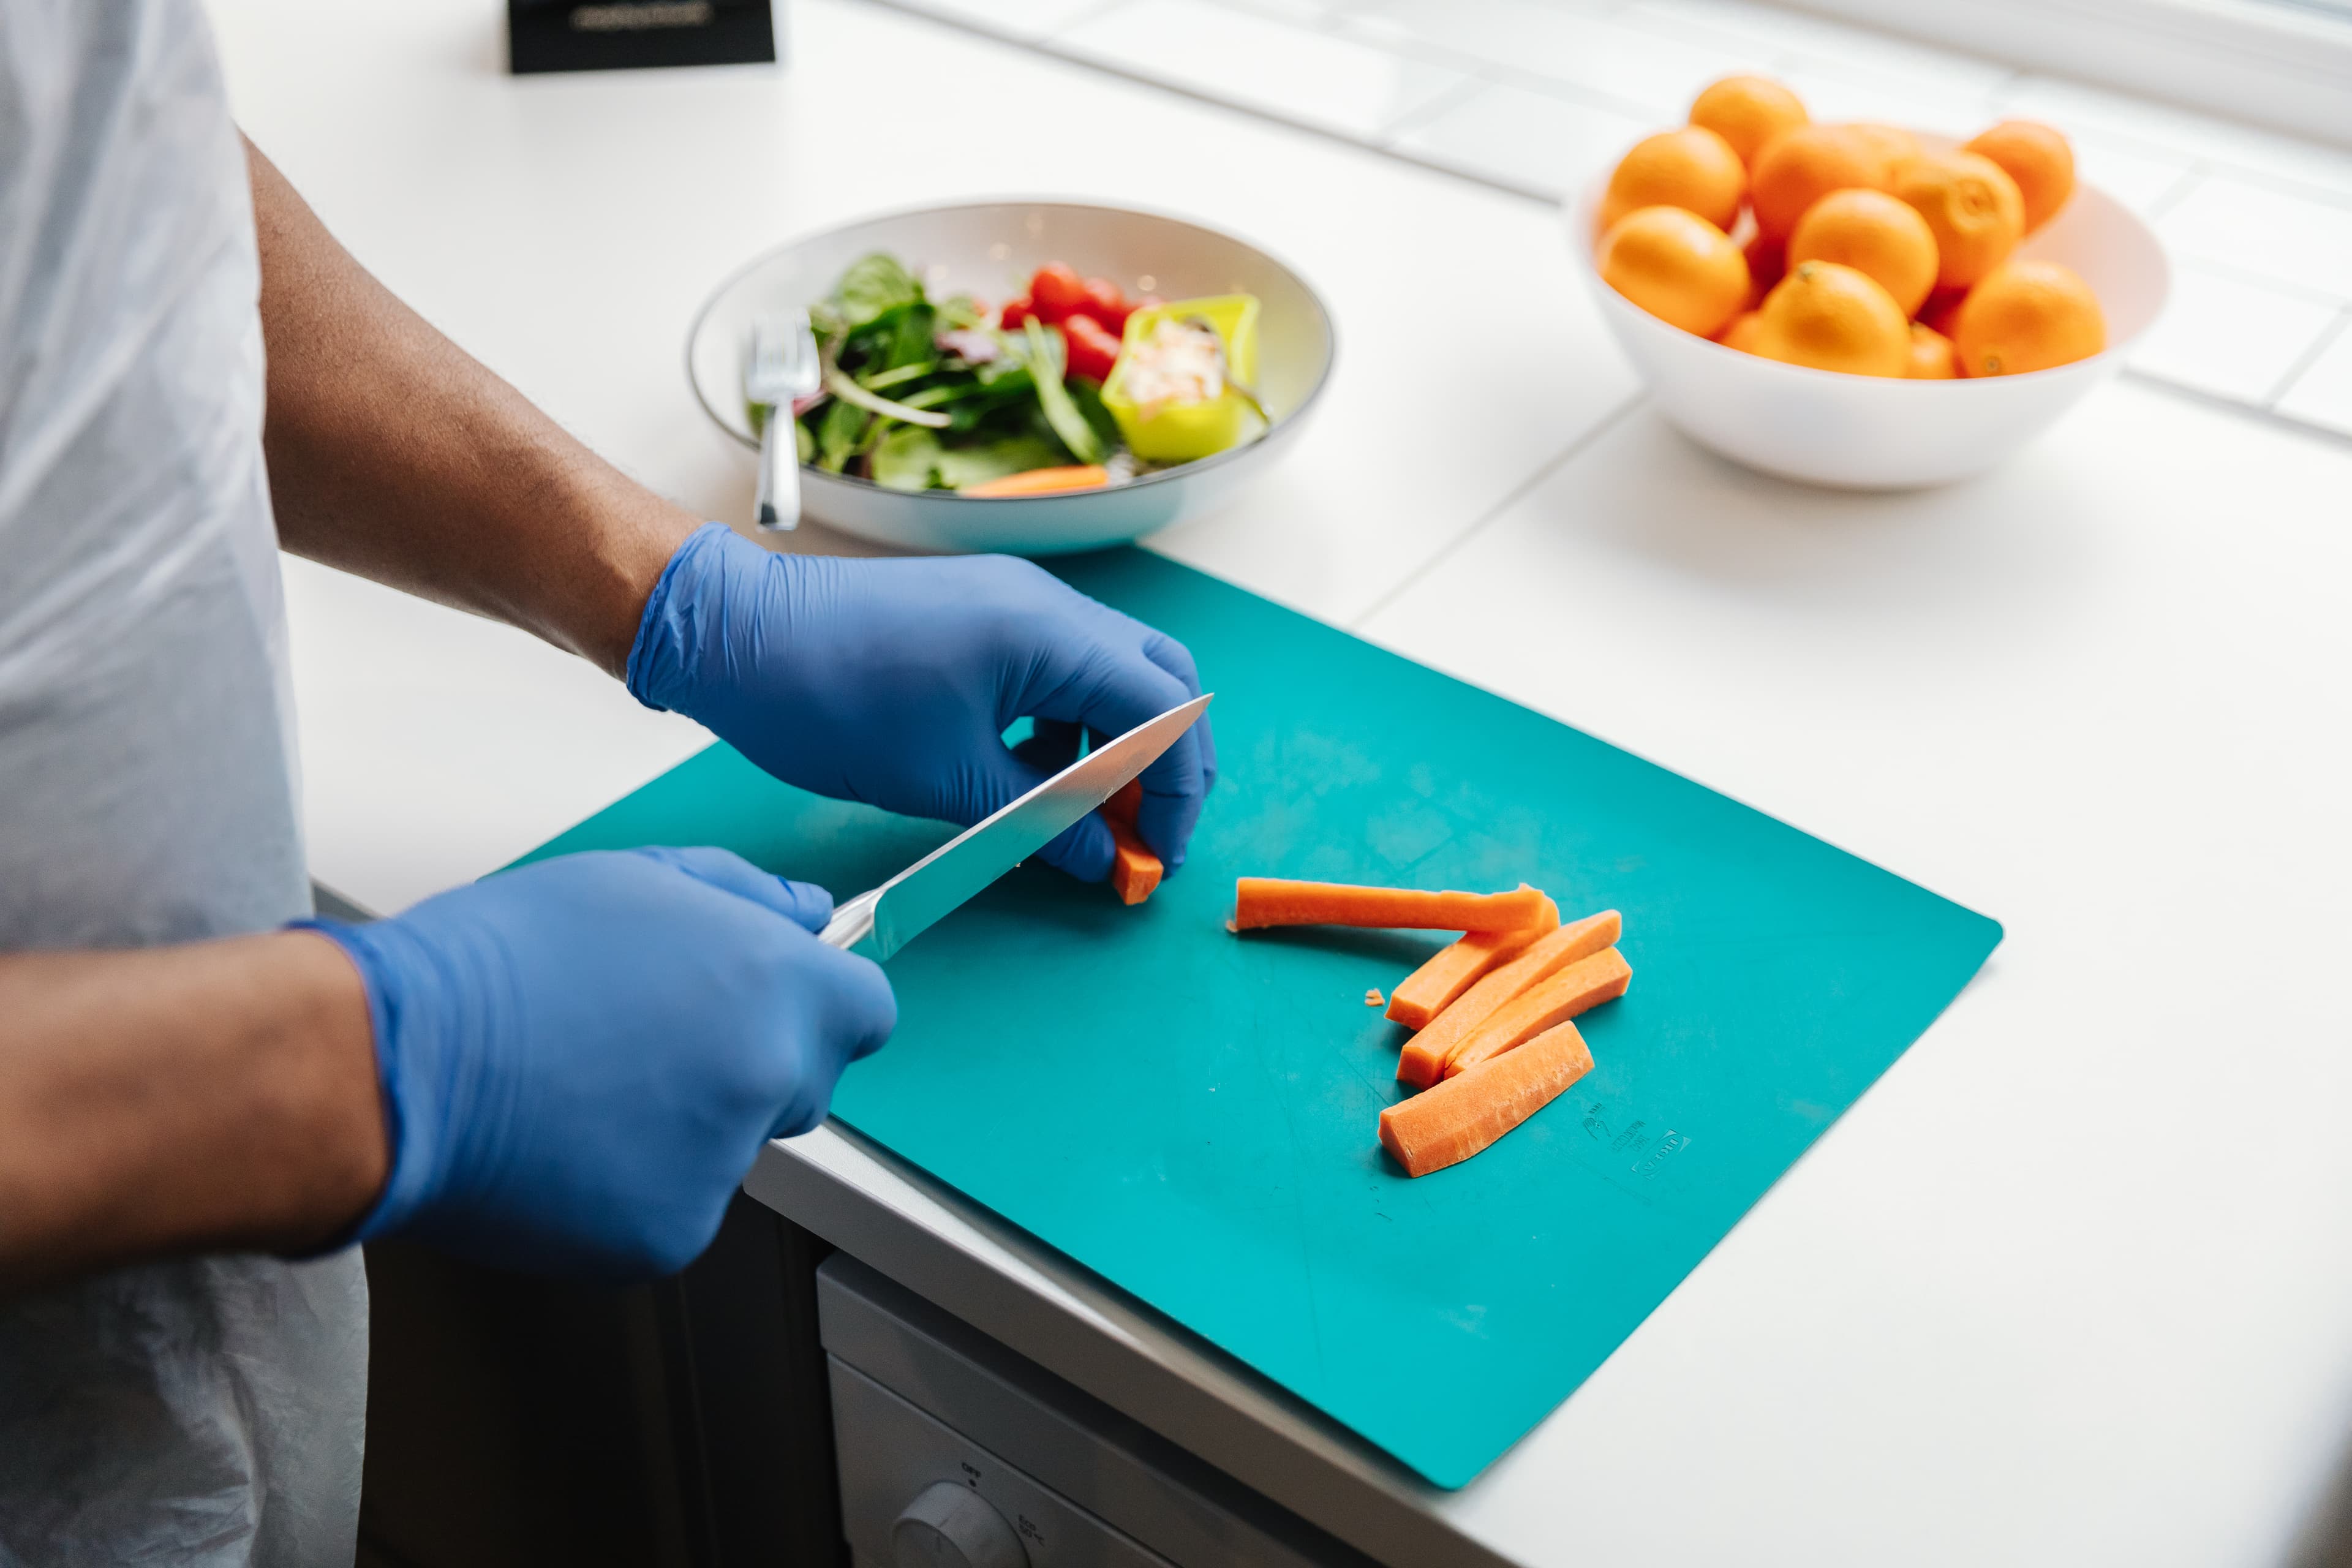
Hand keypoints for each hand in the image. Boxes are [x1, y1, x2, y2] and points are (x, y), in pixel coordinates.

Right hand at [306, 848, 894, 1277]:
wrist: (396, 1065)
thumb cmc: (500, 961)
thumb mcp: (633, 881)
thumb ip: (744, 896)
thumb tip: (810, 914)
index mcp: (771, 985)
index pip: (866, 1012)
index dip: (822, 1005)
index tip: (775, 1003)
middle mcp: (765, 1076)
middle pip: (805, 1081)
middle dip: (751, 1063)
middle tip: (649, 1041)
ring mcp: (722, 1164)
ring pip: (731, 1148)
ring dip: (684, 1127)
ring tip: (583, 1087)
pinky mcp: (669, 1234)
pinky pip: (675, 1207)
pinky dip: (632, 1186)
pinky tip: (564, 1145)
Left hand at [624, 523, 1215, 881]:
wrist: (737, 634)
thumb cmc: (830, 701)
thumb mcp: (947, 782)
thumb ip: (1041, 821)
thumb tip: (1106, 861)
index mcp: (1048, 635)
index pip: (1165, 710)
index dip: (1177, 790)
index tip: (1159, 855)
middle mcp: (1046, 603)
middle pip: (1158, 678)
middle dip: (1167, 761)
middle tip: (1148, 833)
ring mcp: (1015, 600)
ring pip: (1112, 671)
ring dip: (1116, 744)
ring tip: (1088, 817)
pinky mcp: (984, 611)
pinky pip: (1060, 665)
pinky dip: (1069, 724)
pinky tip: (1033, 777)